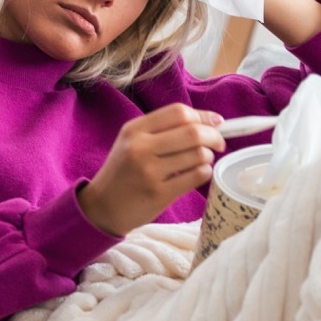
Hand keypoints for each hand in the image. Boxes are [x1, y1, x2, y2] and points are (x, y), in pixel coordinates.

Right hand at [77, 103, 225, 235]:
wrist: (101, 207)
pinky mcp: (159, 194)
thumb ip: (163, 129)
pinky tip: (197, 173)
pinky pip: (196, 176)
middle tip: (219, 143)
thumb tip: (210, 121)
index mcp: (134, 129)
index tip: (217, 123)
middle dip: (214, 136)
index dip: (203, 116)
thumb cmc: (123, 172)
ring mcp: (149, 172)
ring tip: (201, 160)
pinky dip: (204, 172)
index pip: (178, 112)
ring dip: (208, 157)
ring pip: (198, 155)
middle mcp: (141, 147)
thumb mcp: (132, 142)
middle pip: (193, 132)